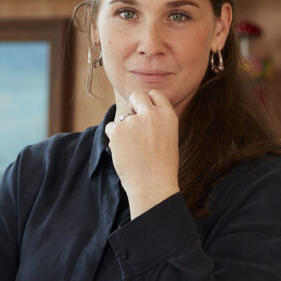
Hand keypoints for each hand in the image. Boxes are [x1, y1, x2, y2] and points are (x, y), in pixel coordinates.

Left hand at [103, 90, 179, 217]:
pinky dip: (114, 138)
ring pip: (122, 117)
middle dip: (133, 104)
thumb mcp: (169, 138)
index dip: (149, 101)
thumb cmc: (162, 167)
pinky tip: (124, 152)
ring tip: (133, 150)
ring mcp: (133, 121)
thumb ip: (158, 122)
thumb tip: (140, 112)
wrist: (152, 186)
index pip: (155, 94)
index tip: (145, 109)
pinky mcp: (117, 130)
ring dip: (124, 129)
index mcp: (168, 115)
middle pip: (137, 95)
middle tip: (133, 120)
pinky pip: (111, 127)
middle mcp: (151, 114)